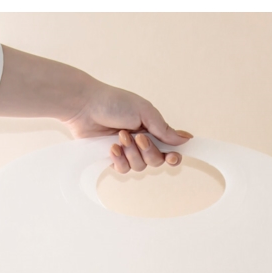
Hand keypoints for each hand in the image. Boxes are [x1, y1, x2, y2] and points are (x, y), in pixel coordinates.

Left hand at [63, 83, 192, 173]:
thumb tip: (186, 139)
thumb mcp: (144, 112)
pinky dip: (119, 159)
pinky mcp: (112, 159)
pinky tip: (112, 147)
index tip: (173, 157)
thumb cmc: (114, 103)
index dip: (173, 157)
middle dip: (148, 151)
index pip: (169, 149)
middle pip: (156, 161)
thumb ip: (164, 129)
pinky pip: (123, 169)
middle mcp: (142, 142)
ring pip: (139, 167)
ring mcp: (127, 152)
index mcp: (152, 129)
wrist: (85, 106)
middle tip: (139, 137)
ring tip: (120, 136)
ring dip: (131, 153)